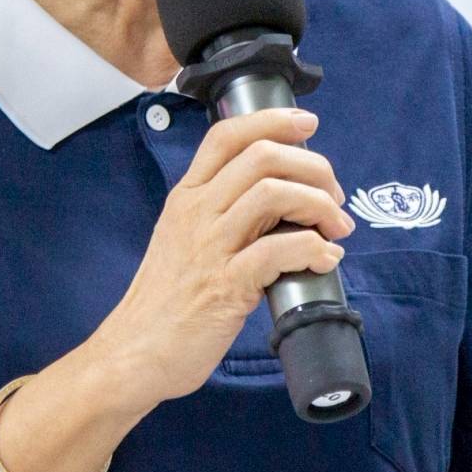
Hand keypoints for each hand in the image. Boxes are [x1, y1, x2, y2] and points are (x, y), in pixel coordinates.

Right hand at [87, 107, 353, 417]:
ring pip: (273, 193)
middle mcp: (197, 212)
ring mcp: (209, 247)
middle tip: (335, 195)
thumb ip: (222, 212)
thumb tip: (281, 197)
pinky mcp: (225, 285)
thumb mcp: (184, 238)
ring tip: (336, 228)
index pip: (227, 134)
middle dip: (313, 167)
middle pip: (262, 156)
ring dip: (319, 205)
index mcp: (187, 196)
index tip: (307, 122)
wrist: (134, 352)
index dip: (273, 119)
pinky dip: (313, 248)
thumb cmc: (166, 300)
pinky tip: (325, 259)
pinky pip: (278, 250)